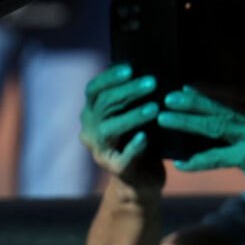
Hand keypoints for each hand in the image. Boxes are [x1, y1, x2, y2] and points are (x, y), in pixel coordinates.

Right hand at [80, 64, 163, 188]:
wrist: (144, 177)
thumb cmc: (143, 135)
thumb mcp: (136, 111)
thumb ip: (136, 94)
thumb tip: (150, 68)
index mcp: (93, 113)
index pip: (94, 90)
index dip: (109, 77)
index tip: (130, 68)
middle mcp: (90, 130)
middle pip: (104, 106)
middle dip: (129, 92)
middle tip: (153, 82)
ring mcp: (100, 151)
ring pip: (109, 129)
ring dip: (132, 116)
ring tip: (154, 107)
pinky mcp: (116, 170)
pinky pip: (123, 158)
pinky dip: (134, 147)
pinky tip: (145, 137)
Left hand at [158, 86, 244, 178]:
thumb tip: (220, 104)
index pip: (239, 91)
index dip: (211, 90)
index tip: (188, 87)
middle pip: (225, 105)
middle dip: (194, 101)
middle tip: (168, 97)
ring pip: (218, 125)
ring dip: (188, 122)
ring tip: (164, 119)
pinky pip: (218, 157)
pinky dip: (198, 160)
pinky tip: (181, 163)